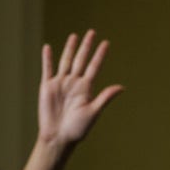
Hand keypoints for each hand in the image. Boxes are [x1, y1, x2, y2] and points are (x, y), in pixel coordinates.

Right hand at [38, 30, 121, 149]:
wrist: (58, 137)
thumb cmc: (78, 128)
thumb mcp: (93, 112)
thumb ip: (105, 97)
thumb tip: (122, 87)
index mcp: (86, 88)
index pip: (94, 67)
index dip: (100, 55)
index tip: (106, 43)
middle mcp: (74, 83)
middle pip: (81, 60)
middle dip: (86, 46)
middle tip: (92, 32)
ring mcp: (61, 83)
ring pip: (66, 61)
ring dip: (69, 49)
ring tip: (74, 36)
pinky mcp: (47, 87)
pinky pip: (47, 69)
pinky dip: (47, 58)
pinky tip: (48, 47)